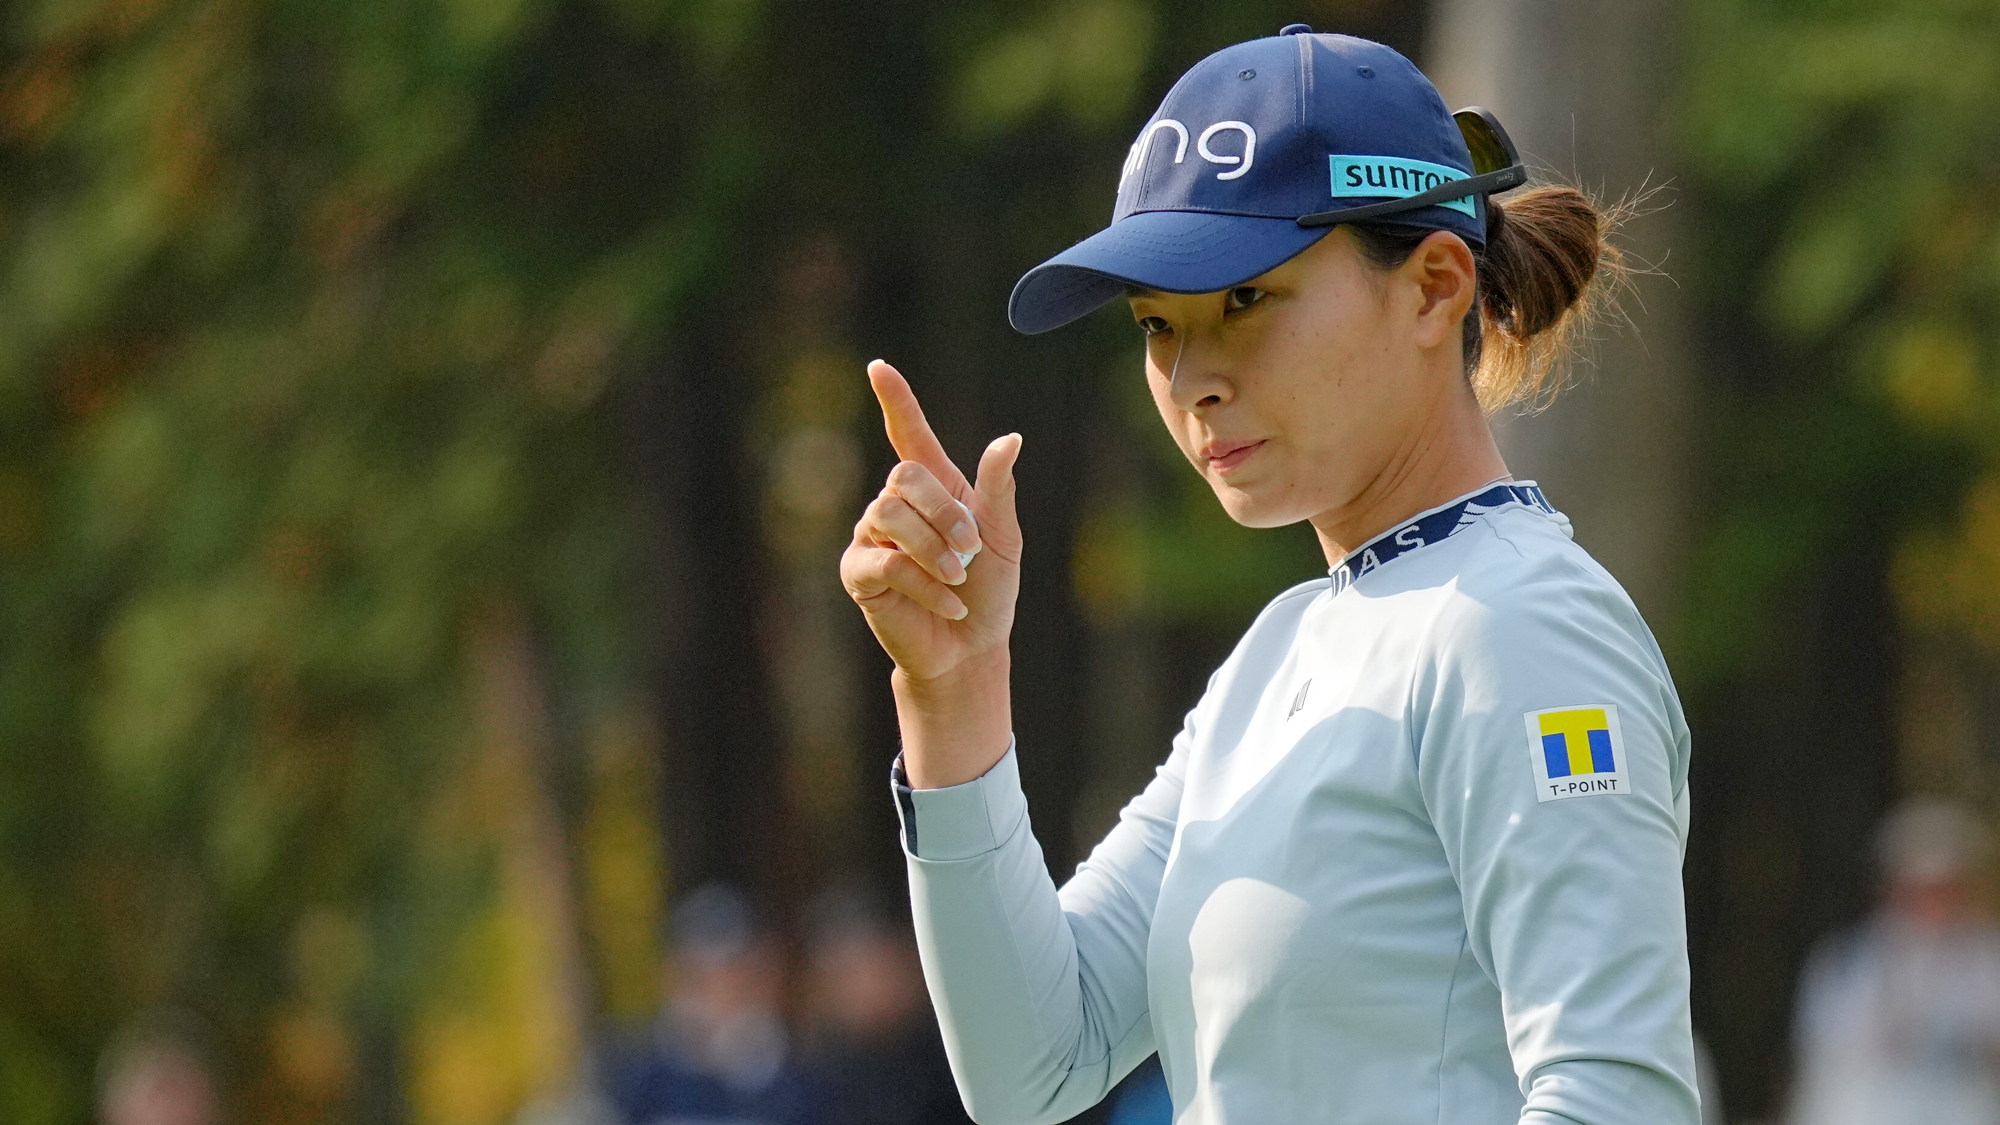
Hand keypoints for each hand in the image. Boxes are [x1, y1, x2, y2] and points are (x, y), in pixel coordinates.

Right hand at [841, 360, 1023, 683]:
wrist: (971, 648)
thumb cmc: (989, 591)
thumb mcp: (1004, 539)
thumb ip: (998, 490)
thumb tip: (1010, 439)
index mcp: (935, 488)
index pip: (909, 434)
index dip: (896, 400)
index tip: (878, 367)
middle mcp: (897, 505)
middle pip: (903, 476)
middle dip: (942, 512)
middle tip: (968, 549)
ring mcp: (873, 537)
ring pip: (890, 516)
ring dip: (933, 549)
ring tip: (958, 577)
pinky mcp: (860, 572)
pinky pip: (886, 563)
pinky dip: (925, 584)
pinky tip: (948, 603)